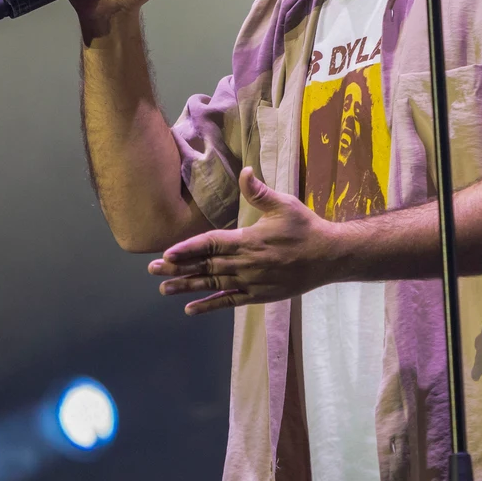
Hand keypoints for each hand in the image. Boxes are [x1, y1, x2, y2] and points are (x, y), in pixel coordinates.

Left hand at [150, 167, 348, 314]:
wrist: (329, 257)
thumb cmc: (305, 227)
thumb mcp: (284, 205)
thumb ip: (260, 192)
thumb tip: (244, 171)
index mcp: (248, 240)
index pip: (210, 245)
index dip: (188, 249)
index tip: (167, 253)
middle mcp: (246, 264)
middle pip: (205, 266)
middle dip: (178, 268)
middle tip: (152, 270)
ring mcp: (251, 282)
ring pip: (212, 285)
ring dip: (187, 287)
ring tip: (163, 288)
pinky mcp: (258, 295)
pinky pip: (228, 301)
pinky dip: (209, 305)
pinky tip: (190, 309)